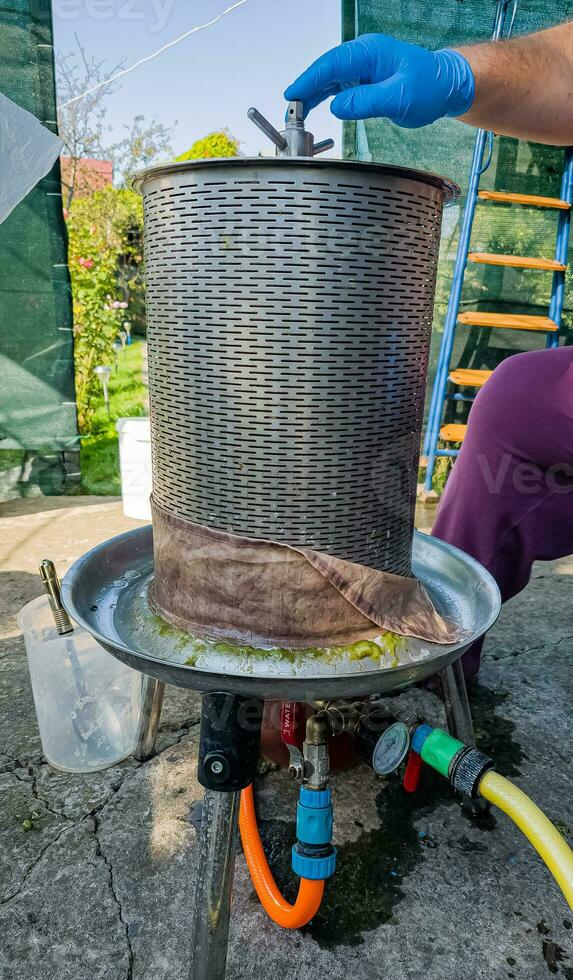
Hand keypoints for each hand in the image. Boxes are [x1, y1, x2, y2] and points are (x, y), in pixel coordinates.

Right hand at [284, 34, 473, 127]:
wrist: (445, 86)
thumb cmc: (428, 88)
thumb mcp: (400, 98)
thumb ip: (366, 102)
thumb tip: (336, 107)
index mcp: (370, 53)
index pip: (332, 64)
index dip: (309, 79)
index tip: (292, 95)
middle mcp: (363, 56)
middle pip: (325, 69)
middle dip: (305, 88)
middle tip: (289, 110)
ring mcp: (362, 67)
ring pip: (329, 78)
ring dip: (311, 94)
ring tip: (295, 112)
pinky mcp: (363, 80)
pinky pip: (337, 86)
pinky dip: (323, 96)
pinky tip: (311, 107)